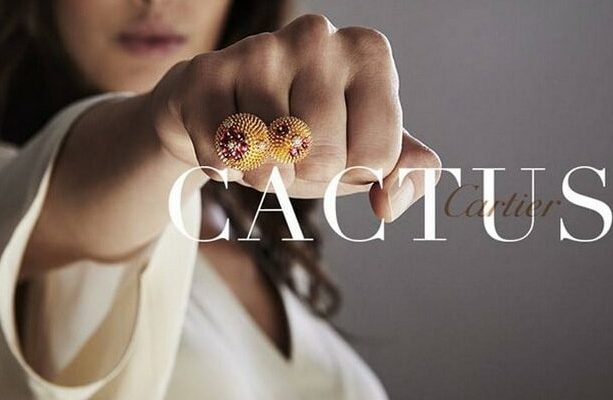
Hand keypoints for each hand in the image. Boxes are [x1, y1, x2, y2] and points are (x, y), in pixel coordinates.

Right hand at [150, 14, 440, 221]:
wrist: (221, 110)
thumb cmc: (301, 131)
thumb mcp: (363, 149)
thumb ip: (405, 173)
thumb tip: (390, 202)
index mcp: (368, 53)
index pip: (379, 156)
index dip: (354, 173)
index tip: (338, 150)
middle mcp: (318, 37)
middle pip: (324, 158)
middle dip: (305, 176)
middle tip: (292, 153)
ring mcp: (260, 50)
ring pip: (271, 158)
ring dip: (263, 176)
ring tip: (259, 148)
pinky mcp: (208, 73)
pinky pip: (223, 154)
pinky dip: (224, 168)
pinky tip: (225, 145)